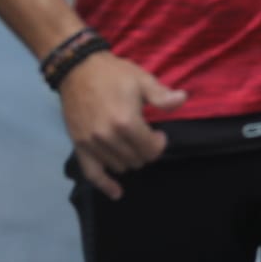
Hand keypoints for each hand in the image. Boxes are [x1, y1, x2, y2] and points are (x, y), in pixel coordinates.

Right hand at [60, 51, 187, 199]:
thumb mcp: (141, 79)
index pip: (151, 149)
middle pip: (137, 160)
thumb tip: (183, 100)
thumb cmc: (112, 73)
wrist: (77, 68)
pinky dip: (105, 185)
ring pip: (120, 166)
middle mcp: (109, 137)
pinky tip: (117, 193)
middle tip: (144, 136)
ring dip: (129, 159)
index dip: (159, 143)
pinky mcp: (79, 145)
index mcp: (126, 122)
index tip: (158, 133)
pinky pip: (92, 173)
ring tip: (130, 144)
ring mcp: (92, 143)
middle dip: (145, 150)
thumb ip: (161, 95)